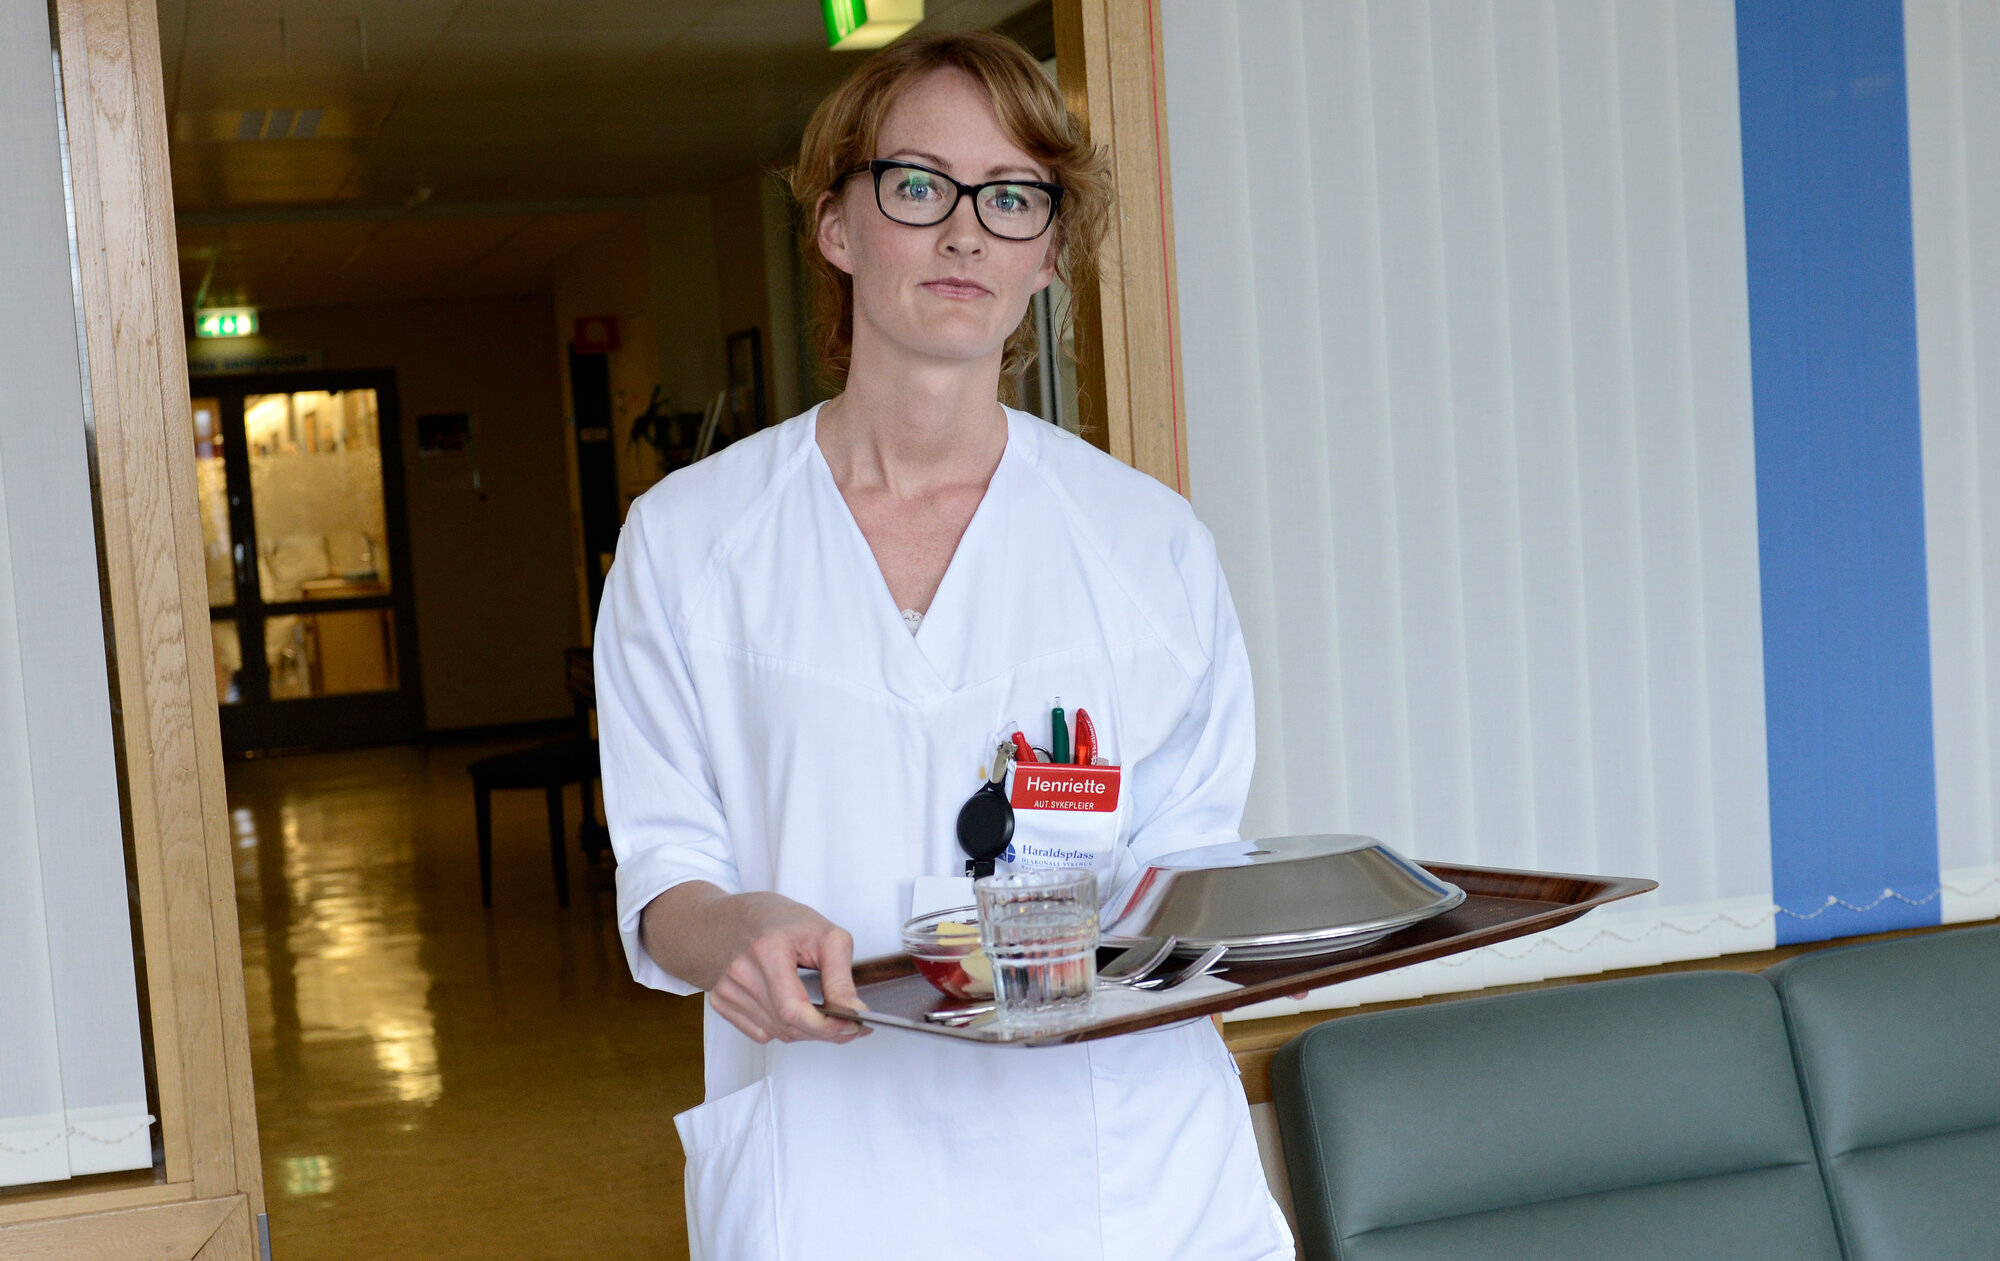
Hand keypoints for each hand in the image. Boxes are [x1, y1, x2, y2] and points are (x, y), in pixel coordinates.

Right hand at [707, 893, 869, 1045]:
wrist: (729, 916)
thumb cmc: (777, 920)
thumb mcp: (823, 935)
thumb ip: (840, 978)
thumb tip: (855, 1011)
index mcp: (767, 950)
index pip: (793, 1010)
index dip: (825, 1026)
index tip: (850, 1027)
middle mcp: (741, 972)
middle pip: (788, 1026)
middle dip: (823, 1030)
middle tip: (847, 1024)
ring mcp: (727, 989)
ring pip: (777, 1033)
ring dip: (804, 1030)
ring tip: (820, 1011)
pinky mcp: (720, 1002)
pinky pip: (760, 1032)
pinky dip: (781, 1027)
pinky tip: (789, 1005)